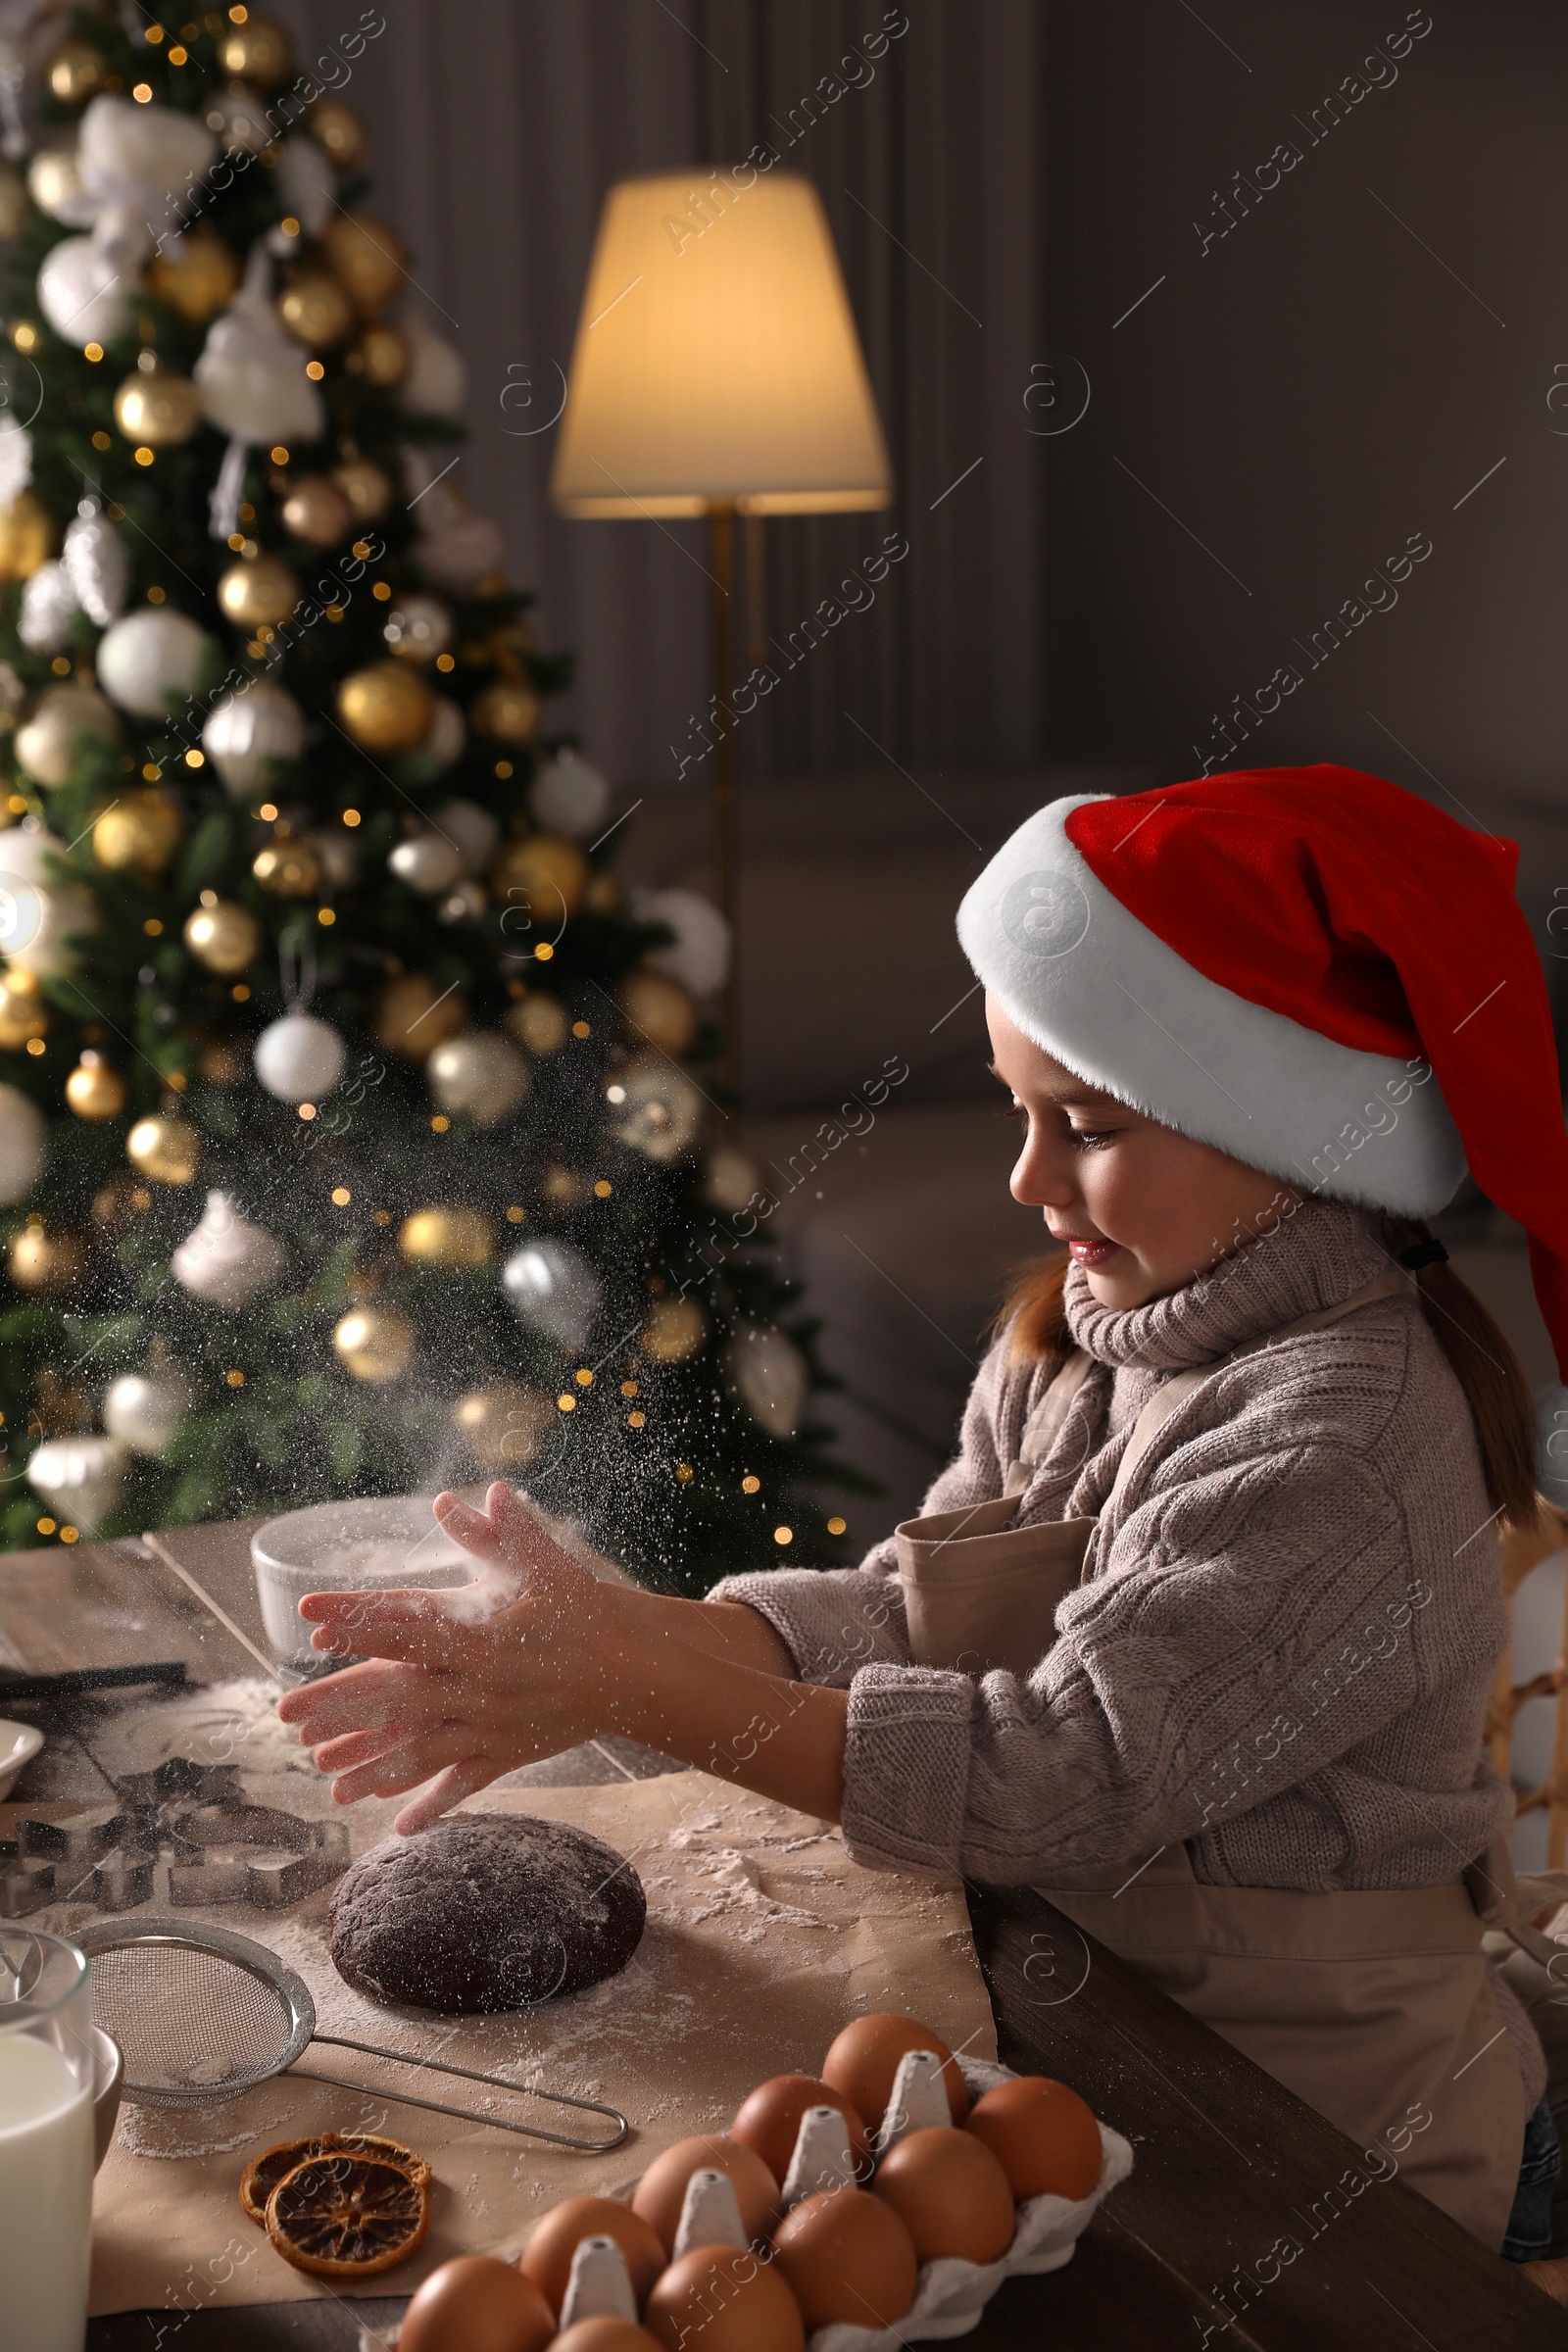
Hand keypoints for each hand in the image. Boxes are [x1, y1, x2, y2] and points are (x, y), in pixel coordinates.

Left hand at [276, 1483, 628, 1832]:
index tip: (311, 1621)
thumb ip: (506, 1533)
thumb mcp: (547, 1565)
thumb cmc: (583, 1610)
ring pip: (422, 1751)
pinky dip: (434, 1805)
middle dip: (339, 1706)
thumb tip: (476, 1493)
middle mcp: (480, 1687)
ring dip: (371, 1766)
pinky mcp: (508, 1754)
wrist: (635, 1670)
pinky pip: (465, 1784)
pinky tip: (399, 1829)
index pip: (407, 1629)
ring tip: (325, 1777)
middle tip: (284, 1712)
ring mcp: (493, 1726)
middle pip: (397, 1699)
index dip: (358, 1623)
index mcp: (483, 1637)